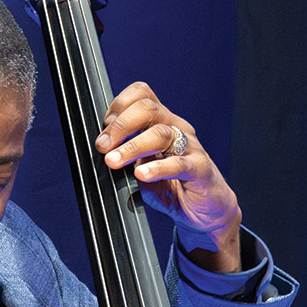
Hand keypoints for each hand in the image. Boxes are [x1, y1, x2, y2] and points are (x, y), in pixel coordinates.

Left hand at [93, 82, 242, 272]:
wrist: (206, 212)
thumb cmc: (172, 186)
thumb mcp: (142, 167)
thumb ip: (125, 156)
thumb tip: (100, 152)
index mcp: (162, 122)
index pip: (142, 94)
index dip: (119, 105)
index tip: (104, 129)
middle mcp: (177, 128)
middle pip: (149, 109)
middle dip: (120, 126)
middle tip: (103, 147)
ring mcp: (191, 147)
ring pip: (161, 134)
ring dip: (132, 147)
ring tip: (114, 162)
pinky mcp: (200, 169)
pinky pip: (179, 163)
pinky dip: (158, 168)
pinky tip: (142, 175)